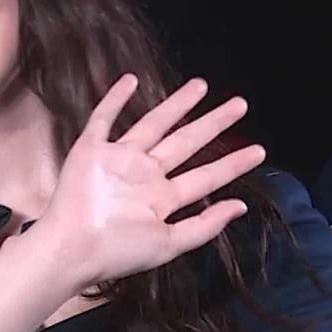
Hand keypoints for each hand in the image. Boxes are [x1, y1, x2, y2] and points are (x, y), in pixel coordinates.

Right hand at [34, 74, 264, 289]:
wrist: (72, 247)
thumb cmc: (117, 252)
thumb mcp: (170, 244)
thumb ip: (205, 226)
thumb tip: (240, 206)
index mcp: (161, 199)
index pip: (205, 176)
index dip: (233, 164)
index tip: (260, 151)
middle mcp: (143, 175)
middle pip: (186, 143)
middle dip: (213, 124)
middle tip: (240, 105)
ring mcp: (117, 160)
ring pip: (152, 124)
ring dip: (176, 105)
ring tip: (200, 85)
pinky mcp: (90, 150)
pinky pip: (104, 118)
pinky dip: (114, 99)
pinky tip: (130, 80)